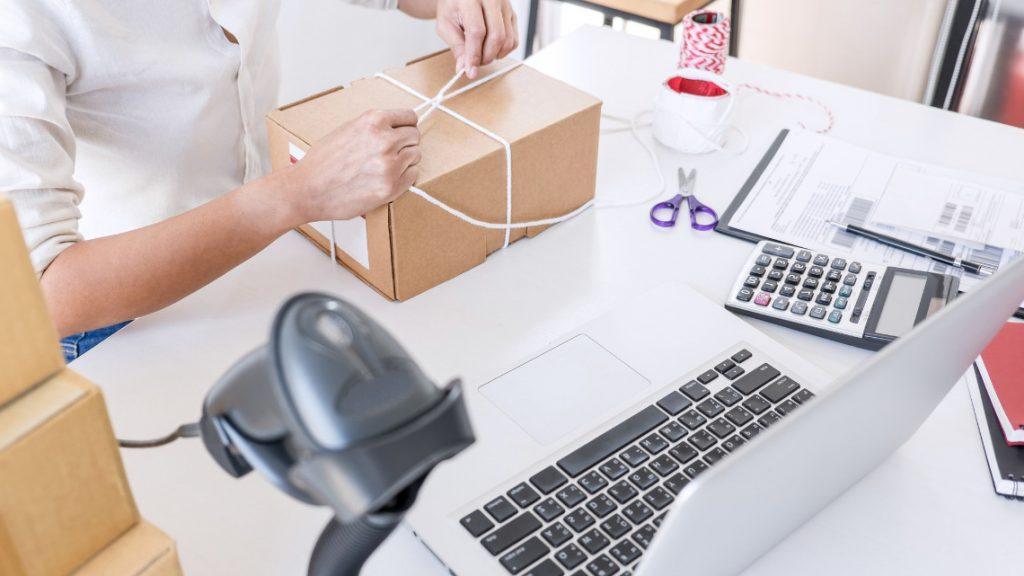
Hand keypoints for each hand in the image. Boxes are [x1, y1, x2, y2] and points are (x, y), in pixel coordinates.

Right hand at [287, 109, 420, 222]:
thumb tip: (396, 128)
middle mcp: (384, 140)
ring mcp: (390, 165)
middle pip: (415, 137)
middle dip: (406, 143)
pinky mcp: (391, 187)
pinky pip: (413, 176)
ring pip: (416, 156)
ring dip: (406, 161)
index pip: (410, 117)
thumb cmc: (322, 161)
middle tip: (392, 152)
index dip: (406, 125)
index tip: (403, 131)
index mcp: (373, 121)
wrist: (307, 189)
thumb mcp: (348, 129)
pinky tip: (386, 178)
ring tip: (386, 167)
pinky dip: (404, 177)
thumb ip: (374, 127)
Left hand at [434, 0, 518, 78]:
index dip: (474, 55)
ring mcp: (505, 5)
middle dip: (486, 57)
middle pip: (496, 37)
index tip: (470, 71)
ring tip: (482, 55)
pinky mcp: (512, 13)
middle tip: (475, 63)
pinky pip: (514, 39)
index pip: (477, 31)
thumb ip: (456, 46)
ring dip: (495, 55)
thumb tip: (464, 67)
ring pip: (507, 40)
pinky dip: (504, 51)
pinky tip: (492, 49)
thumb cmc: (453, 6)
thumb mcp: (445, 24)